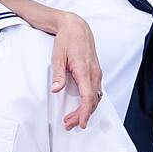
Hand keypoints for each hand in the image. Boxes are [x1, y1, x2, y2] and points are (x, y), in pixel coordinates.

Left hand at [51, 11, 102, 130]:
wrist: (77, 27)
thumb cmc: (67, 40)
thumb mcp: (58, 56)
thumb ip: (58, 74)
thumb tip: (55, 89)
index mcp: (84, 71)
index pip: (88, 97)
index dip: (84, 112)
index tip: (81, 123)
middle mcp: (94, 73)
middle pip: (92, 101)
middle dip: (82, 115)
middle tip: (69, 124)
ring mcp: (96, 72)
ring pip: (95, 97)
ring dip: (86, 109)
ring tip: (72, 119)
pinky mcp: (95, 71)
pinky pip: (95, 90)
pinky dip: (89, 101)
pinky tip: (81, 106)